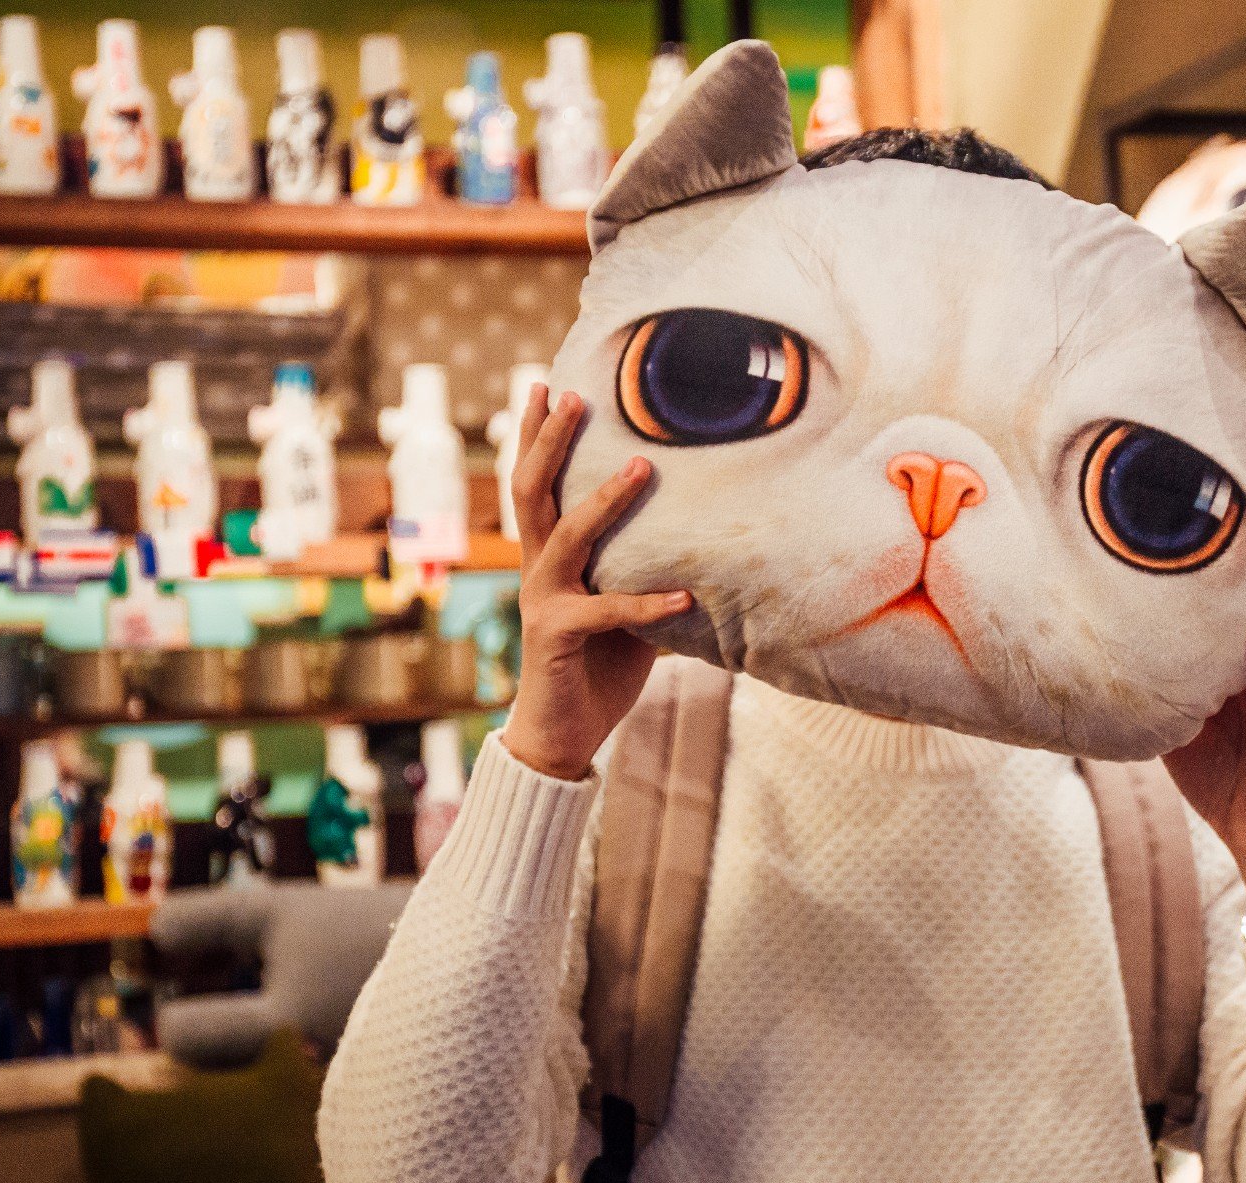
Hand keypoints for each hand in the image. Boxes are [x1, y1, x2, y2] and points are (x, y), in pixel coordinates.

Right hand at [502, 384, 691, 780]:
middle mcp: (538, 570)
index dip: (539, 435)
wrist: (563, 734)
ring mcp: (543, 601)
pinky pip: (607, 612)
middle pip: (534, 490)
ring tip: (643, 467)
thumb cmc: (600, 668)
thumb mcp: (628, 611)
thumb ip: (649, 573)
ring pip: (568, 536)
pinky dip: (648, 605)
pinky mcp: (559, 636)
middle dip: (551, 440)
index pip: (538, 483)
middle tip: (576, 394)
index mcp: (550, 557)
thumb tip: (710, 546)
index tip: (548, 384)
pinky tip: (687, 600)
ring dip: (605, 500)